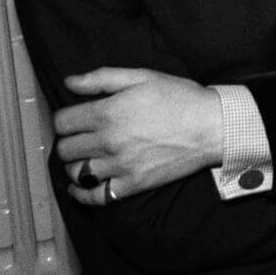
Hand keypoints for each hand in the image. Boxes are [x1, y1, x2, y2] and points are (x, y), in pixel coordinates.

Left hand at [55, 67, 222, 205]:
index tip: (75, 117)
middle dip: (70, 139)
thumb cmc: (180, 98)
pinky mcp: (132, 185)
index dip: (66, 117)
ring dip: (75, 163)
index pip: (62, 121)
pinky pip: (94, 197)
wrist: (212, 126)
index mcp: (109, 112)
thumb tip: (69, 81)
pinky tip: (82, 185)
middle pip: (65, 148)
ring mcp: (120, 166)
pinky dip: (82, 193)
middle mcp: (109, 141)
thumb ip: (103, 78)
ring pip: (75, 171)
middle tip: (83, 135)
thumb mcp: (143, 77)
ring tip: (87, 155)